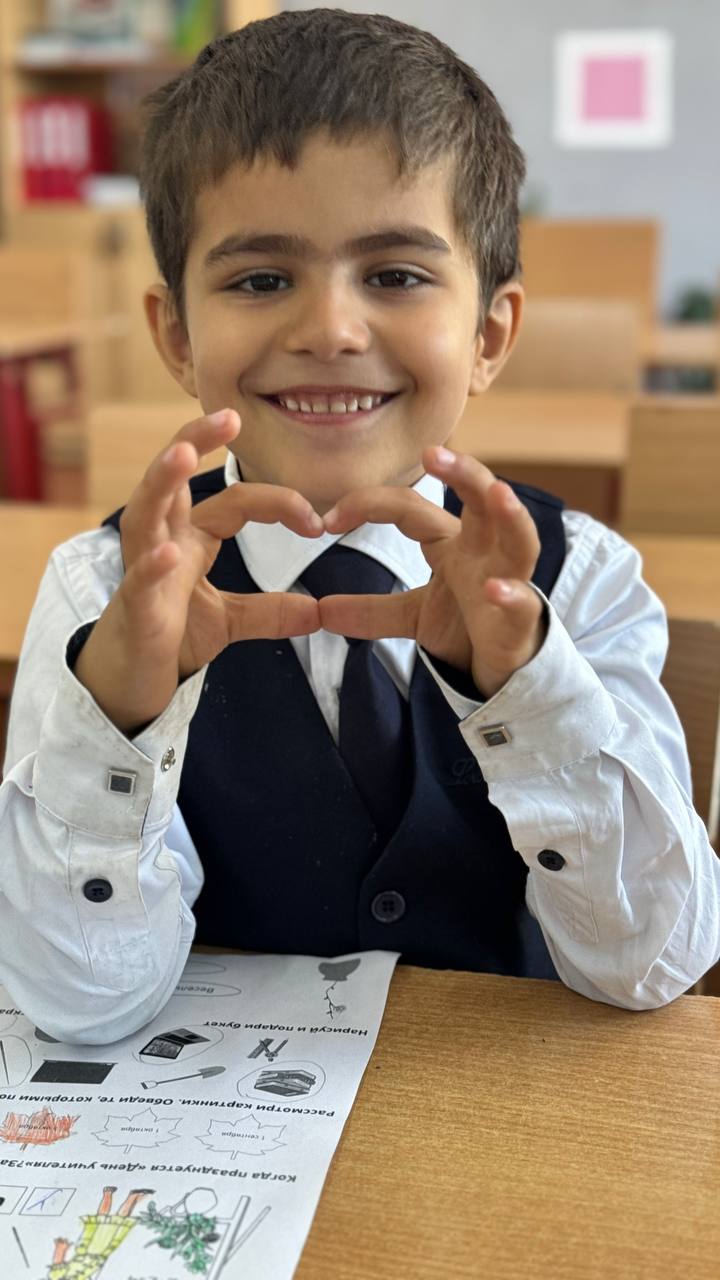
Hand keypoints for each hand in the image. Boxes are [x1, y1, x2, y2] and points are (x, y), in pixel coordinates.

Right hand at [75, 409, 323, 731]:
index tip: (318, 523)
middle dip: (193, 440)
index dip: (277, 504)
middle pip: (172, 479)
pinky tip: (168, 552)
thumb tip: (318, 611)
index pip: (234, 502)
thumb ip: (269, 612)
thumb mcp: (229, 621)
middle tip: (227, 416)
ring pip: (145, 513)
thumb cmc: (171, 636)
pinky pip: (139, 579)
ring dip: (162, 480)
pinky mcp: (134, 607)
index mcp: (189, 537)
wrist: (130, 681)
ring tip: (182, 453)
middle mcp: (161, 540)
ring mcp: (141, 570)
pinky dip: (152, 564)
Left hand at [319, 446, 544, 698]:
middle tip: (434, 454)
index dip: (370, 506)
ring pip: (518, 540)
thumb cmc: (466, 627)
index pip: (411, 510)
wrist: (502, 668)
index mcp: (453, 544)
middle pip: (482, 501)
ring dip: (510, 516)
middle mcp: (484, 553)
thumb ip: (372, 611)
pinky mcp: (520, 621)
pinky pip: (521, 603)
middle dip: (465, 473)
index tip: (327, 521)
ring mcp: (508, 582)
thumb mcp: (413, 616)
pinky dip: (510, 595)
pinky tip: (494, 589)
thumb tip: (321, 611)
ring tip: (499, 493)